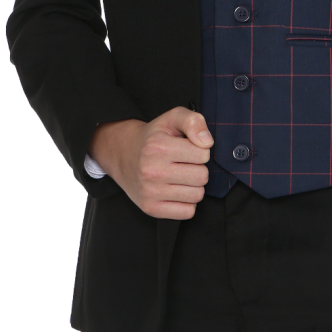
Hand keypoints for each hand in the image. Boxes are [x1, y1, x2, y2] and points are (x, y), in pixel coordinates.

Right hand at [88, 107, 213, 219]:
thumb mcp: (173, 118)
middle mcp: (152, 171)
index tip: (187, 148)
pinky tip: (176, 190)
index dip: (200, 150)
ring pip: (197, 195)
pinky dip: (187, 202)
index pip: (204, 154)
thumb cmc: (154, 137)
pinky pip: (188, 212)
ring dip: (193, 185)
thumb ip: (194, 121)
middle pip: (202, 176)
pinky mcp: (151, 209)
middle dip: (198, 168)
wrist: (124, 154)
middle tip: (183, 163)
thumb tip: (207, 143)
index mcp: (158, 147)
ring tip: (180, 176)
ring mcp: (150, 192)